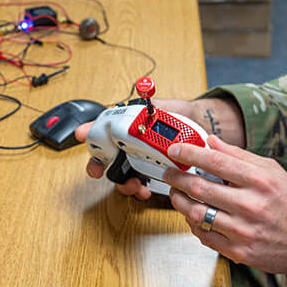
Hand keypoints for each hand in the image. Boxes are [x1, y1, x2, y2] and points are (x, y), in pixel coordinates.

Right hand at [75, 96, 244, 199]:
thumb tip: (143, 95)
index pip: (104, 132)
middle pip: (107, 158)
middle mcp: (133, 147)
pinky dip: (139, 190)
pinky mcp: (156, 177)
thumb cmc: (184, 120)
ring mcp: (143, 163)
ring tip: (131, 184)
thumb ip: (152, 106)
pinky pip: (142, 186)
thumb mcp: (167, 108)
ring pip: (122, 176)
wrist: (205, 134)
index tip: (81, 135)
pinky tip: (145, 190)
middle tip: (98, 171)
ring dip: (122, 182)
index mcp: (132, 129)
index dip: (90, 134)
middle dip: (100, 167)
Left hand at [160, 134, 286, 275]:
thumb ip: (240, 156)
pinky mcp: (238, 251)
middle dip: (176, 177)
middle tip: (169, 173)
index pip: (215, 161)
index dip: (189, 153)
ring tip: (177, 194)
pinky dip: (192, 224)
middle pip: (200, 187)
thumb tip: (211, 142)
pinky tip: (192, 215)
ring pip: (196, 213)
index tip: (175, 150)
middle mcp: (251, 205)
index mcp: (260, 181)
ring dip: (179, 201)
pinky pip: (204, 236)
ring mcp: (243, 231)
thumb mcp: (273, 172)